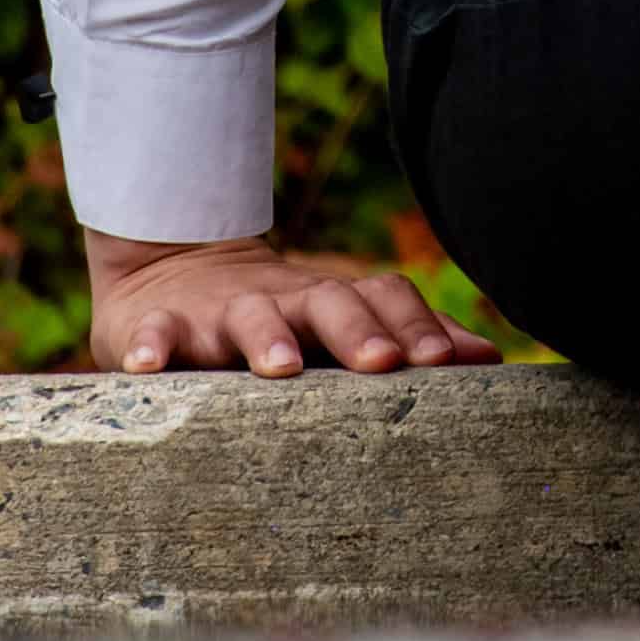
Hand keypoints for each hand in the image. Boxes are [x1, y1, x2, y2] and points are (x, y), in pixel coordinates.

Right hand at [81, 228, 492, 375]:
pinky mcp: (160, 323)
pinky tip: (147, 366)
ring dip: (265, 337)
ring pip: (247, 315)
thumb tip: (492, 358)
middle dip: (357, 329)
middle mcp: (284, 301)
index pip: (382, 296)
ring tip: (280, 368)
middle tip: (382, 362)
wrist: (172, 273)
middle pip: (327, 300)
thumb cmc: (276, 320)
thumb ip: (407, 338)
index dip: (415, 323)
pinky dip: (150, 343)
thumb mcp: (335, 326)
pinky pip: (154, 330)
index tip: (447, 362)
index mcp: (331, 302)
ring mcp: (220, 311)